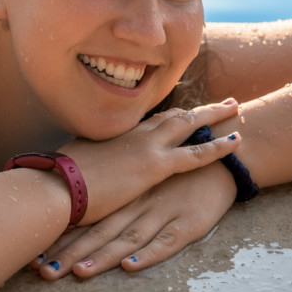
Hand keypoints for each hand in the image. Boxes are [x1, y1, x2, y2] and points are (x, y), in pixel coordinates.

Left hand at [31, 160, 236, 279]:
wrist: (225, 156)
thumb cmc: (180, 169)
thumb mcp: (142, 174)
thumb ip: (116, 187)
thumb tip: (79, 199)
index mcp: (125, 193)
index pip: (86, 216)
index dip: (59, 235)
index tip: (31, 252)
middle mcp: (138, 203)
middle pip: (98, 231)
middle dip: (69, 251)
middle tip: (42, 271)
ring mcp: (161, 212)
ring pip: (126, 238)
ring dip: (102, 256)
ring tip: (77, 273)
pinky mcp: (187, 223)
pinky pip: (165, 242)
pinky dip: (147, 255)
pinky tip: (131, 267)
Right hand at [56, 100, 240, 224]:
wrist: (54, 188)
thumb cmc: (56, 183)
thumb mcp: (73, 166)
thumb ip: (87, 163)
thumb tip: (82, 167)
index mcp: (114, 134)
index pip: (150, 122)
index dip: (171, 117)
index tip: (185, 113)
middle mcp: (132, 134)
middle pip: (173, 116)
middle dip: (199, 109)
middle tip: (222, 103)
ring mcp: (145, 147)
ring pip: (189, 125)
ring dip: (214, 116)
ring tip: (234, 108)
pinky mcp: (154, 166)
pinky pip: (196, 154)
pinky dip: (219, 147)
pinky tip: (237, 142)